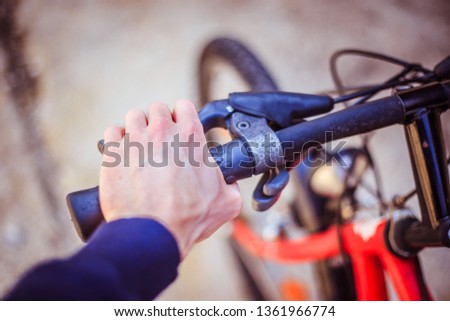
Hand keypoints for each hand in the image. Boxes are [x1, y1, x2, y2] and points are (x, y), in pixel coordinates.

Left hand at [99, 100, 241, 257]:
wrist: (152, 233)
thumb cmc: (187, 218)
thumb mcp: (226, 203)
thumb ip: (232, 187)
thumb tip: (230, 184)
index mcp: (190, 137)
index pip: (184, 106)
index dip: (182, 117)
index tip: (179, 130)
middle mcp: (162, 132)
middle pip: (158, 109)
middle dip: (159, 123)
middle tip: (160, 143)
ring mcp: (136, 140)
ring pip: (134, 116)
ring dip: (137, 128)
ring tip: (140, 148)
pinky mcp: (113, 152)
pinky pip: (111, 132)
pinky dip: (116, 141)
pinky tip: (122, 155)